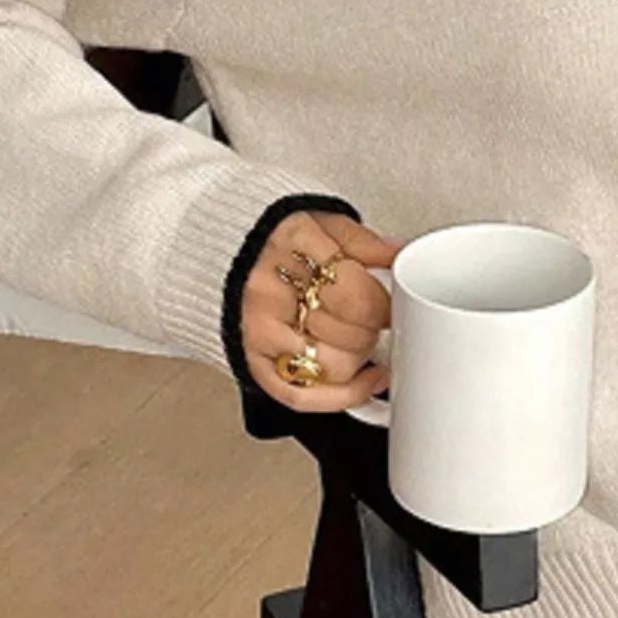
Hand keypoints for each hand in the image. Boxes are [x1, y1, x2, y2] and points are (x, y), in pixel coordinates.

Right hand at [240, 207, 403, 412]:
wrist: (216, 252)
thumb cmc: (273, 239)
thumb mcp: (322, 221)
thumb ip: (364, 241)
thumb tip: (401, 254)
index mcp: (292, 247)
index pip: (357, 297)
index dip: (386, 308)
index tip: (395, 306)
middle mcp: (270, 290)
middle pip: (348, 334)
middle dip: (374, 328)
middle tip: (373, 316)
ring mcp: (258, 330)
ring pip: (332, 368)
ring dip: (360, 358)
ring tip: (360, 338)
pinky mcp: (253, 361)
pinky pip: (302, 396)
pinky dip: (342, 396)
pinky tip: (364, 380)